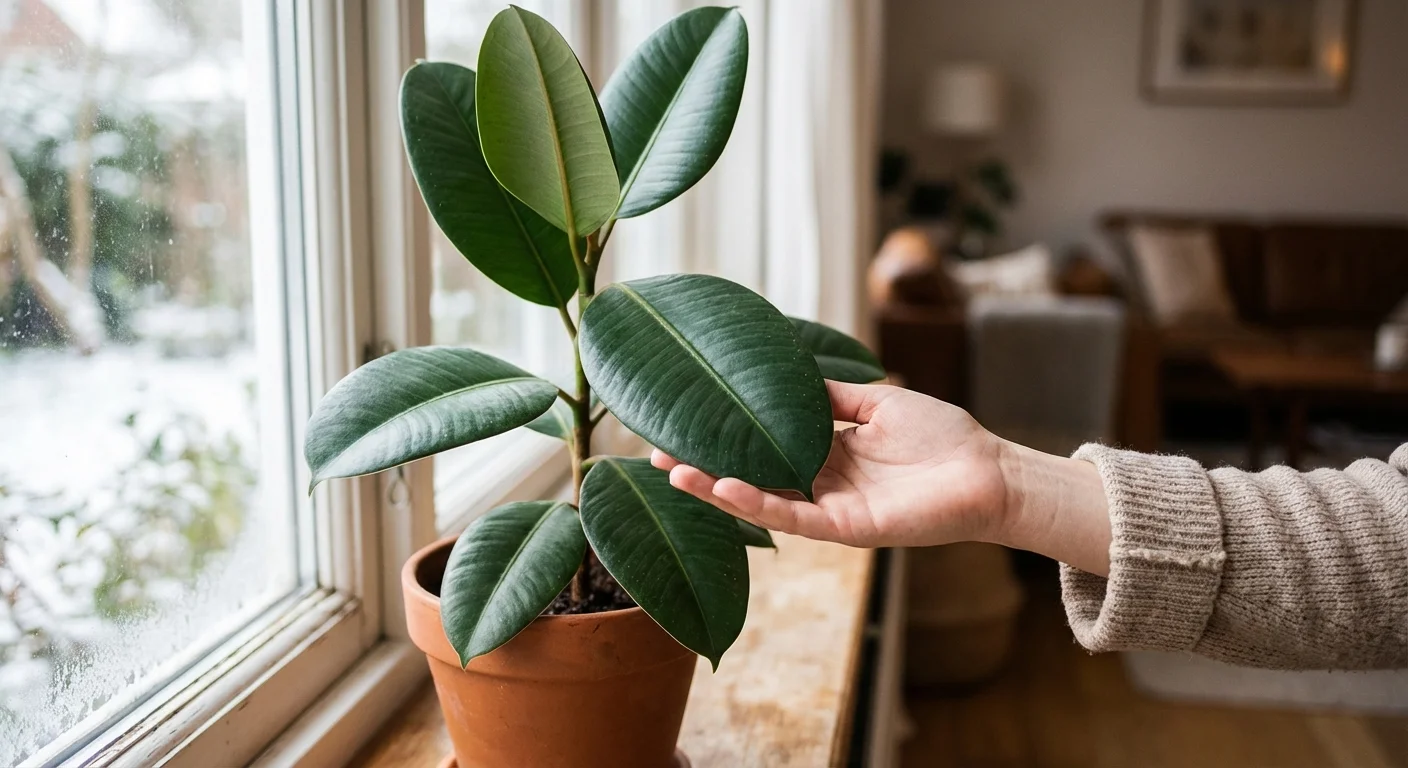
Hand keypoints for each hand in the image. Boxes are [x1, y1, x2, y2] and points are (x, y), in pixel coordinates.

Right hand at [653, 381, 1112, 574]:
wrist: (989, 470)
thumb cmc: (942, 435)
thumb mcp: (876, 401)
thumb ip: (830, 394)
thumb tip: (787, 374)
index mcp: (826, 451)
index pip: (762, 443)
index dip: (723, 434)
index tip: (682, 419)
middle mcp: (820, 482)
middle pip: (750, 473)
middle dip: (703, 465)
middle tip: (654, 452)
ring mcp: (829, 507)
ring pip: (762, 499)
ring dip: (716, 488)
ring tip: (672, 471)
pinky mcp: (847, 527)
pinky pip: (793, 517)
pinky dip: (757, 503)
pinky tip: (725, 485)